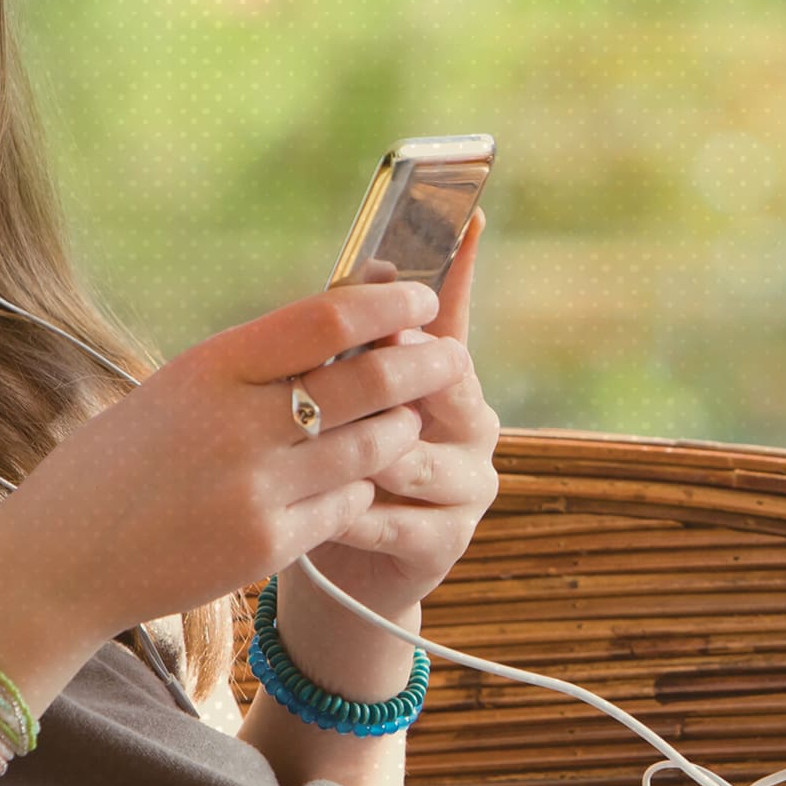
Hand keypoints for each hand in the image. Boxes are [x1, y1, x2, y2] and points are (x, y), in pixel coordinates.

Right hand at [0, 276, 472, 644]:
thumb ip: (251, 366)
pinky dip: (361, 488)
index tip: (421, 297)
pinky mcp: (267, 547)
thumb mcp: (172, 390)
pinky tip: (355, 480)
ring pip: (374, 446)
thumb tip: (341, 327)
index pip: (328, 317)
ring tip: (408, 417)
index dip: (389, 303)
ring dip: (401, 428)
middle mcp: (239, 424)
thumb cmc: (113, 467)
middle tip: (449, 357)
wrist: (58, 563)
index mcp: (211, 368)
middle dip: (424, 364)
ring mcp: (257, 490)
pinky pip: (349, 506)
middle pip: (370, 380)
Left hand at [299, 208, 496, 620]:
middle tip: (360, 352)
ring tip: (311, 451)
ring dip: (361, 452)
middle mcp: (474, 426)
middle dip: (396, 367)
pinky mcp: (447, 541)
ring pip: (414, 455)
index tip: (466, 217)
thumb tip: (363, 268)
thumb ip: (353, 346)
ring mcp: (469, 485)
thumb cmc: (333, 467)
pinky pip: (394, 518)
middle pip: (445, 380)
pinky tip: (313, 507)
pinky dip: (349, 512)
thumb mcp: (337, 400)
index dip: (456, 271)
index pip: (454, 314)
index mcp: (450, 380)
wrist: (341, 568)